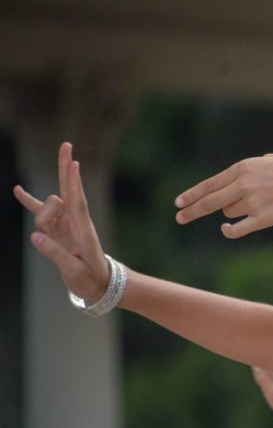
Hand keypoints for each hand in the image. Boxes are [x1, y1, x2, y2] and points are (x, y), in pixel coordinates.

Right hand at [14, 142, 111, 301]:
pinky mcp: (57, 227)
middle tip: (66, 144)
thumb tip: (34, 236)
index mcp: (83, 231)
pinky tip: (17, 190)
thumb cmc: (90, 279)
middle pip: (67, 190)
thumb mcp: (74, 272)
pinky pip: (40, 211)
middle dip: (65, 168)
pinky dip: (29, 201)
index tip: (74, 163)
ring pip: (47, 208)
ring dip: (41, 217)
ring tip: (50, 240)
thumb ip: (55, 254)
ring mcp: (66, 222)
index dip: (73, 183)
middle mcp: (75, 221)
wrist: (100, 284)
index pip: (77, 202)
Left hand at [174, 153, 272, 237]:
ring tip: (258, 204)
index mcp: (243, 168)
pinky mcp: (262, 219)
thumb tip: (238, 178)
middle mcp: (242, 184)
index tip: (179, 202)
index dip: (192, 194)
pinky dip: (229, 231)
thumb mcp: (271, 159)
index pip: (209, 184)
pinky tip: (226, 230)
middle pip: (208, 202)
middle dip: (191, 210)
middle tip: (179, 217)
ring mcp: (251, 202)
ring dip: (235, 211)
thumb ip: (250, 168)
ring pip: (229, 213)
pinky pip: (237, 229)